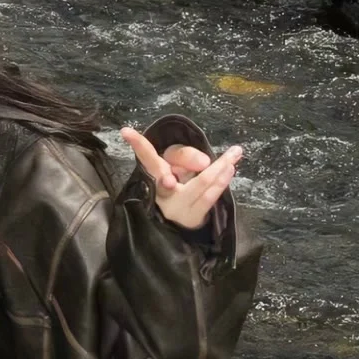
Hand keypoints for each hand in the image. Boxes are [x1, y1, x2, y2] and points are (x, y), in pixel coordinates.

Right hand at [120, 127, 242, 230]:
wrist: (180, 226)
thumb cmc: (179, 190)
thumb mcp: (176, 168)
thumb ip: (185, 159)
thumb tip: (204, 163)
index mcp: (154, 176)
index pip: (145, 157)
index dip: (137, 144)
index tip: (125, 131)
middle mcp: (162, 192)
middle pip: (174, 171)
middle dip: (188, 159)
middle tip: (206, 157)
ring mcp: (177, 207)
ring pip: (198, 184)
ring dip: (219, 168)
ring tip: (233, 155)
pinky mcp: (192, 217)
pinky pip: (208, 198)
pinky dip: (221, 183)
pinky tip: (230, 171)